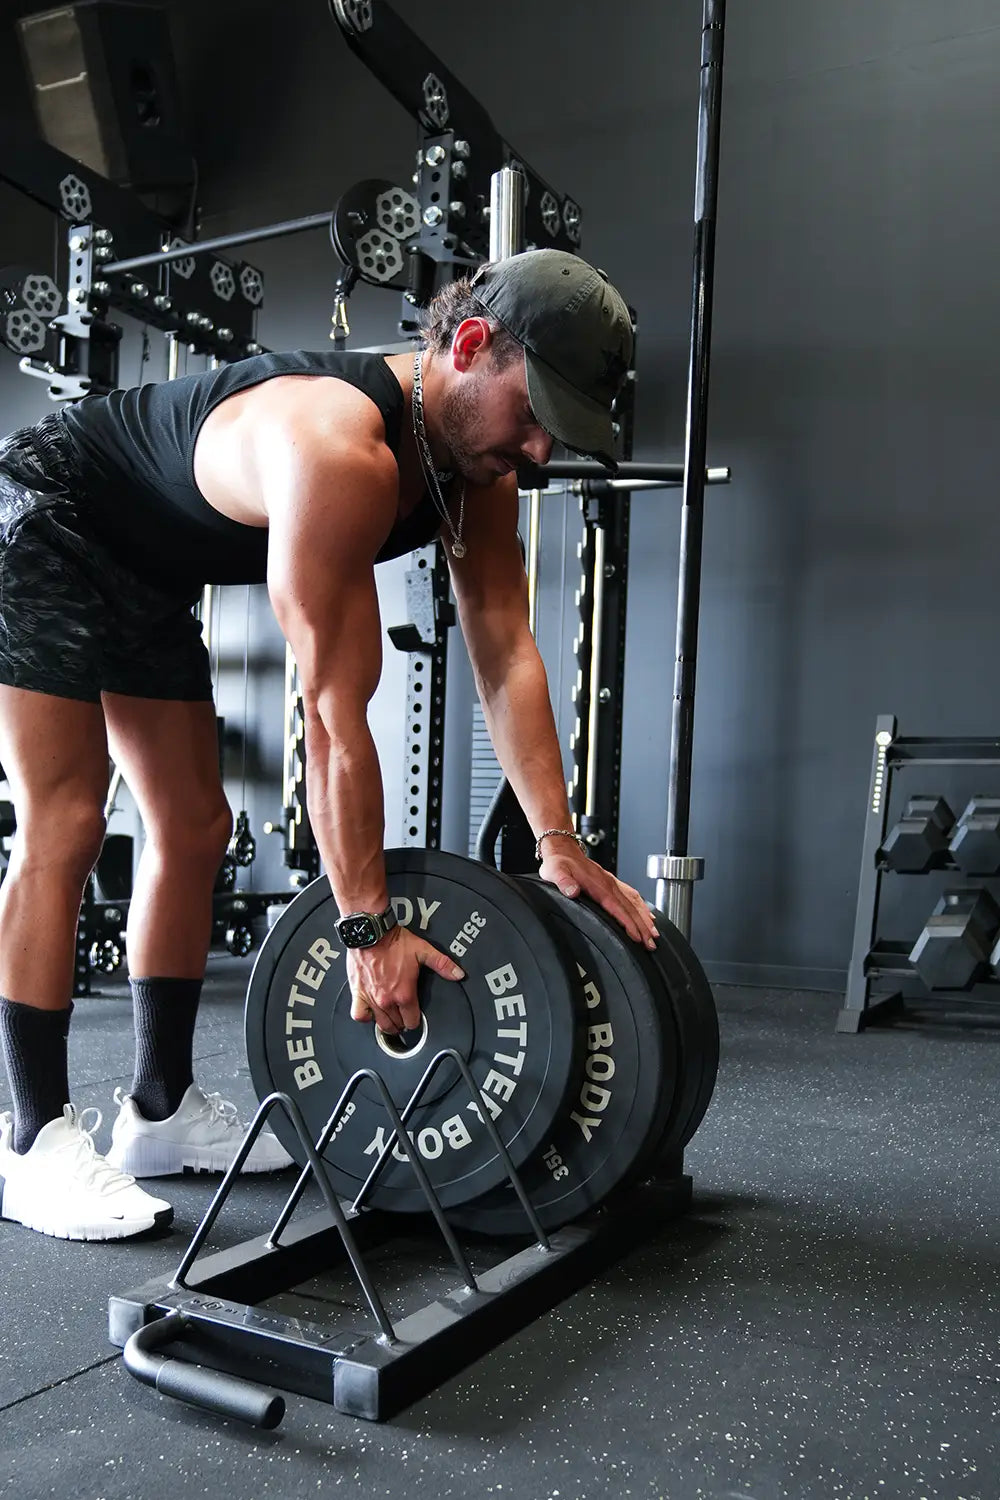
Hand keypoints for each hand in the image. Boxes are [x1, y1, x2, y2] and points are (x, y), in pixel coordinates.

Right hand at [347, 924, 464, 1034]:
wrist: (371, 933)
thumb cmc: (393, 942)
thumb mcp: (423, 950)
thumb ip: (442, 964)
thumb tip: (458, 974)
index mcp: (404, 993)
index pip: (412, 1021)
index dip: (415, 1020)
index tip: (415, 1016)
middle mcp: (387, 1000)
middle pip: (397, 1025)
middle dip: (402, 1022)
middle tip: (404, 1017)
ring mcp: (372, 998)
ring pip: (381, 1024)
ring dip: (387, 1023)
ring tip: (391, 1019)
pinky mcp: (358, 993)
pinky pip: (360, 1015)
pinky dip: (365, 1017)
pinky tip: (370, 1012)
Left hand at [538, 846, 657, 949]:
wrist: (563, 849)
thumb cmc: (559, 862)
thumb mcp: (555, 872)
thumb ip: (564, 883)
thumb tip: (572, 891)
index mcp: (598, 885)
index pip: (618, 908)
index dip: (629, 923)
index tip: (637, 936)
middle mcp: (609, 884)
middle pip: (631, 908)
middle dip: (643, 927)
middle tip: (651, 944)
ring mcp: (612, 883)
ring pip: (634, 903)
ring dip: (646, 919)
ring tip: (654, 934)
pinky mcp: (611, 883)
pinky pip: (632, 896)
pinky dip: (642, 907)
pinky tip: (647, 915)